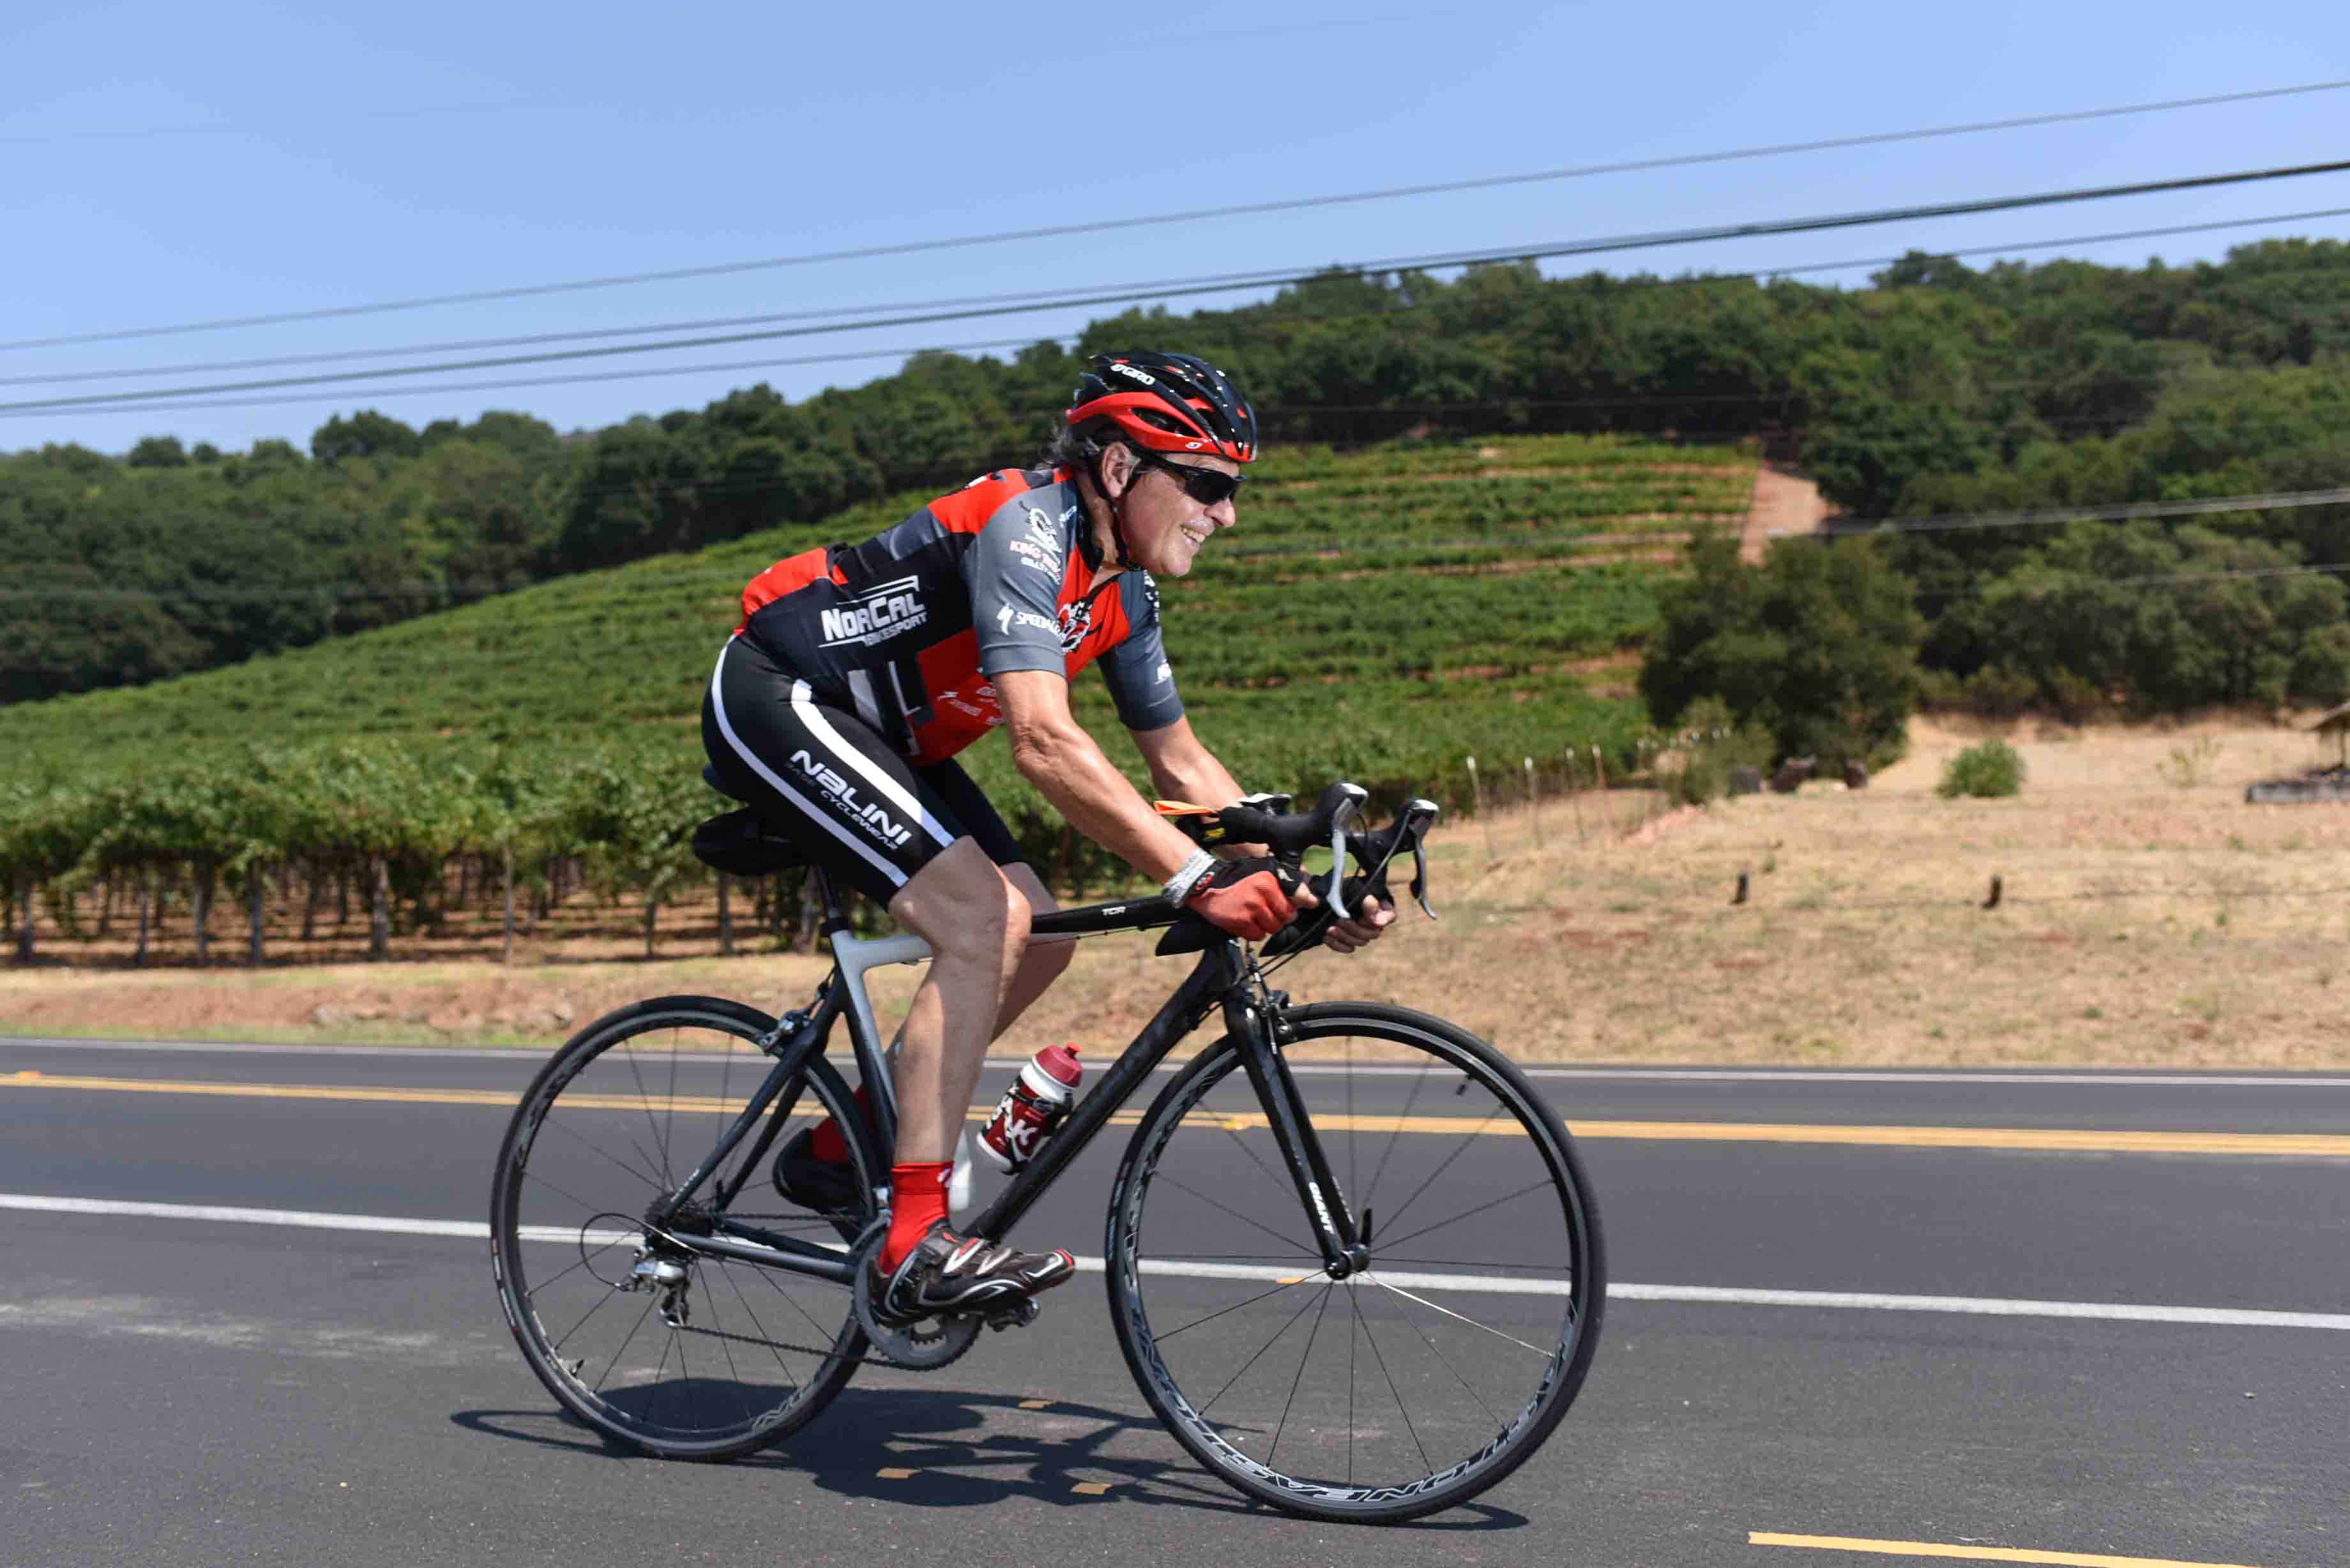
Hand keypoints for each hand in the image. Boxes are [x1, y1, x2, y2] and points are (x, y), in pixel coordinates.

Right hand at [1184, 856, 1302, 940]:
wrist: (1206, 888)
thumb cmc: (1236, 880)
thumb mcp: (1260, 873)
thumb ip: (1283, 881)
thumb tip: (1308, 895)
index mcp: (1269, 880)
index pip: (1297, 898)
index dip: (1302, 904)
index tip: (1310, 905)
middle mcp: (1262, 894)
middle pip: (1287, 917)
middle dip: (1280, 917)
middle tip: (1269, 912)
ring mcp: (1252, 909)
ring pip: (1273, 928)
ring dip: (1267, 926)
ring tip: (1256, 917)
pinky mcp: (1241, 923)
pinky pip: (1259, 936)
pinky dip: (1254, 933)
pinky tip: (1246, 922)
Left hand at [1321, 890, 1394, 954]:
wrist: (1322, 896)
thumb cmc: (1342, 889)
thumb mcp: (1354, 890)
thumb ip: (1368, 901)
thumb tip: (1376, 921)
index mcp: (1379, 907)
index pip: (1390, 916)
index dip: (1382, 919)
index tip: (1365, 918)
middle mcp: (1373, 922)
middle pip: (1373, 933)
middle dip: (1355, 928)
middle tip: (1340, 920)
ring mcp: (1361, 933)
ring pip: (1361, 942)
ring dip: (1345, 936)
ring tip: (1330, 928)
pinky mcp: (1349, 941)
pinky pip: (1348, 948)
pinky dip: (1337, 944)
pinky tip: (1326, 936)